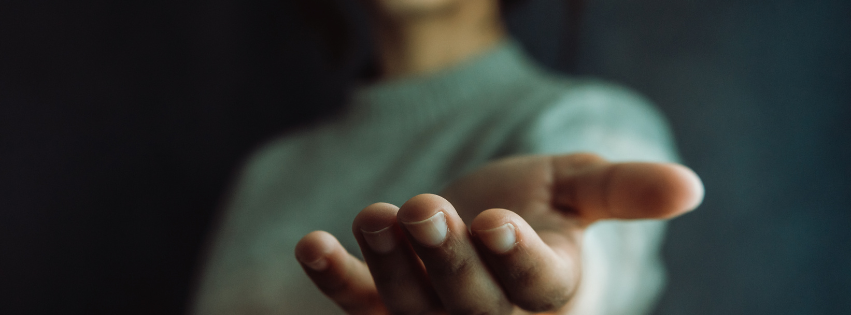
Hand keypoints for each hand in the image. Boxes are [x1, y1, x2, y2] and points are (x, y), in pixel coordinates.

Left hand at [294, 153, 703, 313]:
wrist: (481, 221)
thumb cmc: (538, 204)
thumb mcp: (579, 188)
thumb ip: (626, 190)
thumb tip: (692, 187)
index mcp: (549, 291)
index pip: (537, 287)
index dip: (517, 260)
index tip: (497, 224)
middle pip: (471, 304)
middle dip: (447, 261)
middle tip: (426, 210)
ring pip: (412, 306)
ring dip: (388, 265)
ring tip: (376, 215)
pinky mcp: (386, 308)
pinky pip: (360, 304)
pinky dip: (336, 278)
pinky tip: (312, 245)